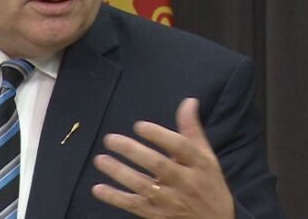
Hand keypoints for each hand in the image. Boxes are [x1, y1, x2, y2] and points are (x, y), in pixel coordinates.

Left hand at [91, 98, 233, 217]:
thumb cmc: (208, 185)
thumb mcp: (206, 157)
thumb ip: (192, 129)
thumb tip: (189, 101)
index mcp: (198, 164)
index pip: (180, 147)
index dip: (159, 135)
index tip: (139, 126)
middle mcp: (185, 182)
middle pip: (157, 164)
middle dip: (132, 151)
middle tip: (110, 139)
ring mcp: (170, 201)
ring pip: (142, 185)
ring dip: (119, 172)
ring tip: (100, 160)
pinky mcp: (157, 215)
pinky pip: (134, 206)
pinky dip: (115, 198)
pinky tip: (99, 188)